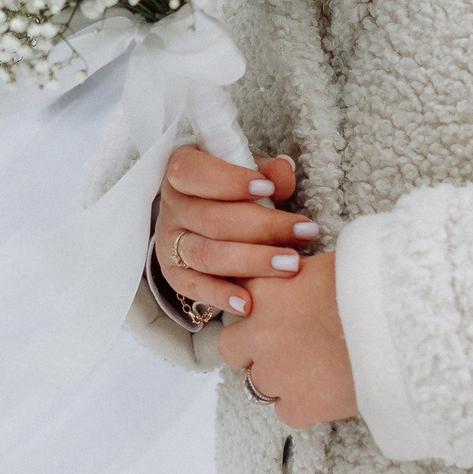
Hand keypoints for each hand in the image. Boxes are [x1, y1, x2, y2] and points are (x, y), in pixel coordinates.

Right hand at [155, 146, 318, 317]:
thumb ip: (266, 170)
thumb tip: (283, 171)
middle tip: (303, 232)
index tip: (268, 189)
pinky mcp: (175, 273)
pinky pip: (195, 287)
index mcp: (181, 172)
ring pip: (207, 255)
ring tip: (290, 265)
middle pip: (212, 219)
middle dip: (262, 227)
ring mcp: (169, 242)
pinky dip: (221, 295)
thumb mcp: (247, 171)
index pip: (196, 173)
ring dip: (252, 261)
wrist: (203, 218)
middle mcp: (171, 207)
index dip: (231, 181)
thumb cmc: (231, 189)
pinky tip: (249, 303)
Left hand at [217, 251, 357, 430]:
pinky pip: (286, 412)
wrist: (404, 327)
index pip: (235, 298)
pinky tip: (327, 392)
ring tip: (312, 372)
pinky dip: (303, 406)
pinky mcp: (299, 406)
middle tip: (286, 347)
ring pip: (255, 385)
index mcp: (264, 289)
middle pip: (232, 348)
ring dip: (277, 380)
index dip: (255, 308)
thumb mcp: (328, 263)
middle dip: (252, 350)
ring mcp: (275, 372)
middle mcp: (259, 332)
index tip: (274, 311)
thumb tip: (299, 272)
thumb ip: (299, 273)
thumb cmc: (374, 286)